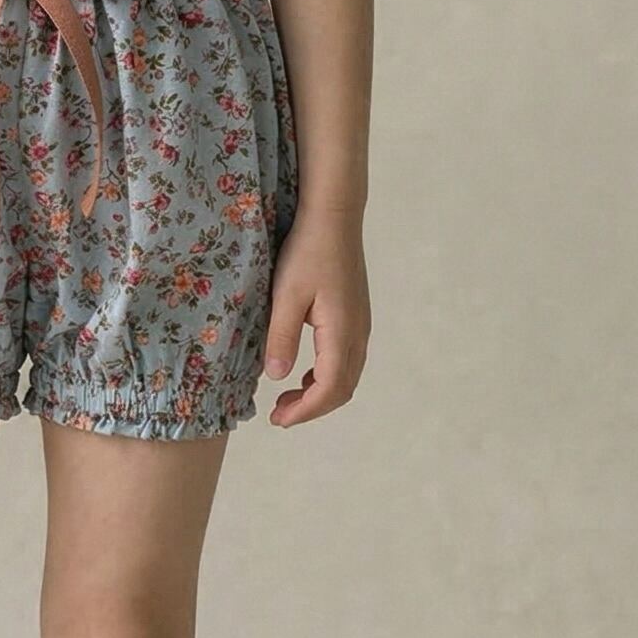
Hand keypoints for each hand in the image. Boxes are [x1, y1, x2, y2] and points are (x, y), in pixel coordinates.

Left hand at [261, 207, 370, 426]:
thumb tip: (277, 378)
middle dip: (312, 409)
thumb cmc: (307, 251)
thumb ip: (281, 337)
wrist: (334, 217)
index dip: (304, 411)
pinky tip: (303, 373)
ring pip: (347, 376)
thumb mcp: (285, 294)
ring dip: (319, 394)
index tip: (278, 420)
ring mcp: (360, 325)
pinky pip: (346, 360)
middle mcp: (357, 333)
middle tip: (279, 415)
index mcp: (341, 331)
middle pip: (342, 389)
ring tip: (287, 399)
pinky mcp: (355, 316)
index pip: (328, 388)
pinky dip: (326, 376)